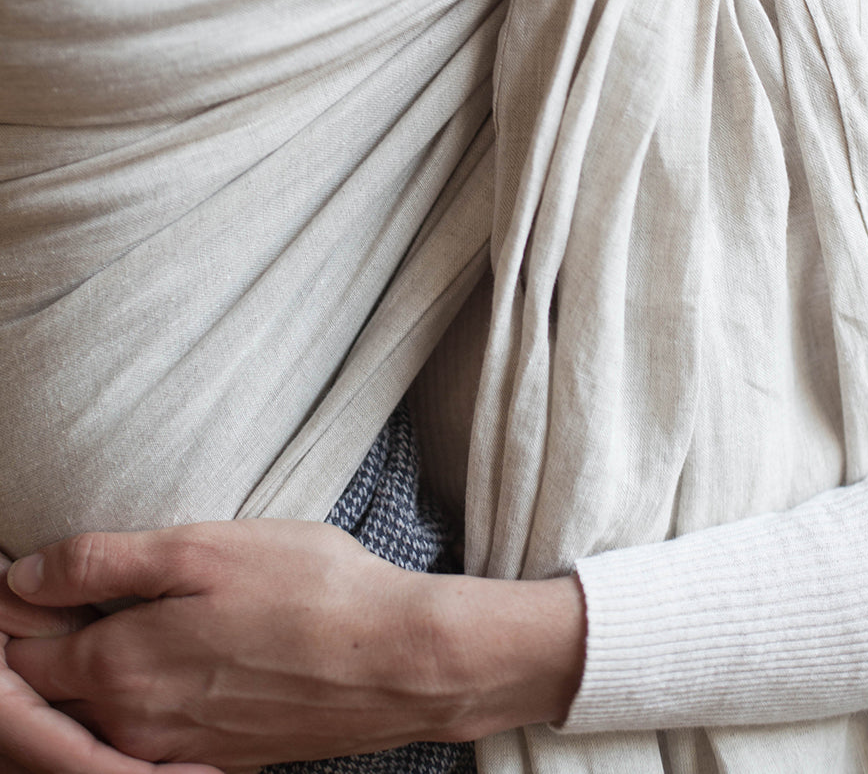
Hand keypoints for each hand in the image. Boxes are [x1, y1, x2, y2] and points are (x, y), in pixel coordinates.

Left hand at [5, 521, 585, 770]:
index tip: (20, 574)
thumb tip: (23, 574)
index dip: (12, 608)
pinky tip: (158, 664)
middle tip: (45, 599)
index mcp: (119, 664)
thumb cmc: (307, 590)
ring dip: (75, 681)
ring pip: (90, 723)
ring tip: (95, 624)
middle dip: (30, 650)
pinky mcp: (216, 756)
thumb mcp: (202, 548)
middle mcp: (132, 722)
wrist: (396, 663)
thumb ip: (104, 562)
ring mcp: (174, 748)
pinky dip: (123, 709)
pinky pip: (139, 742)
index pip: (19, 650)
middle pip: (44, 697)